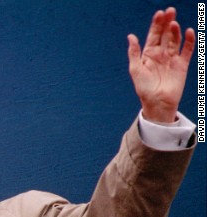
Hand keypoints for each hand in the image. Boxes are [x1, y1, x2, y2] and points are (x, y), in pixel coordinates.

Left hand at [127, 7, 194, 122]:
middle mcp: (161, 53)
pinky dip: (189, 41)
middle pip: (165, 34)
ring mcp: (172, 58)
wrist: (157, 103)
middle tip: (170, 11)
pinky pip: (187, 50)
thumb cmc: (143, 88)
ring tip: (174, 24)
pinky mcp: (182, 65)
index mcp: (149, 53)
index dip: (156, 24)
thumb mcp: (135, 69)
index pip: (153, 35)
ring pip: (175, 40)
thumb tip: (130, 36)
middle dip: (167, 22)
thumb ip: (134, 52)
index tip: (159, 14)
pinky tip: (189, 32)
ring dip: (175, 31)